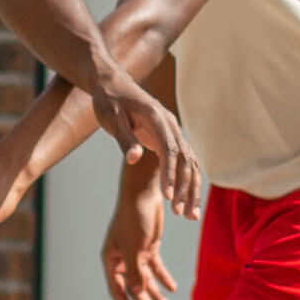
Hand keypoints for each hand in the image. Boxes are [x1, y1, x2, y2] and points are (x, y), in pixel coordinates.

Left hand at [91, 67, 201, 220]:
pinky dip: (187, 180)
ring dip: (190, 188)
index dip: (170, 174)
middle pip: (185, 159)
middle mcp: (170, 124)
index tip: (168, 197)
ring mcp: (172, 130)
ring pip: (189, 162)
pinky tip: (185, 200)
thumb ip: (124, 139)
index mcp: (156, 117)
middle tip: (181, 214)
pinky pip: (183, 160)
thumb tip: (134, 159)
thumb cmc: (109, 101)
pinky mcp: (168, 137)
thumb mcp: (111, 119)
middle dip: (185, 187)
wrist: (112, 84)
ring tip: (188, 215)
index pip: (169, 150)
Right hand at [101, 166, 175, 299]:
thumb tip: (138, 294)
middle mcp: (122, 259)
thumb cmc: (134, 218)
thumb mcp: (135, 247)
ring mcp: (135, 253)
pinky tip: (172, 288)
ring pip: (147, 281)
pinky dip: (164, 278)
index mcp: (112, 260)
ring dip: (158, 296)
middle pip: (135, 290)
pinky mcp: (148, 246)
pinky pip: (156, 268)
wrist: (143, 192)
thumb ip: (136, 271)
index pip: (118, 291)